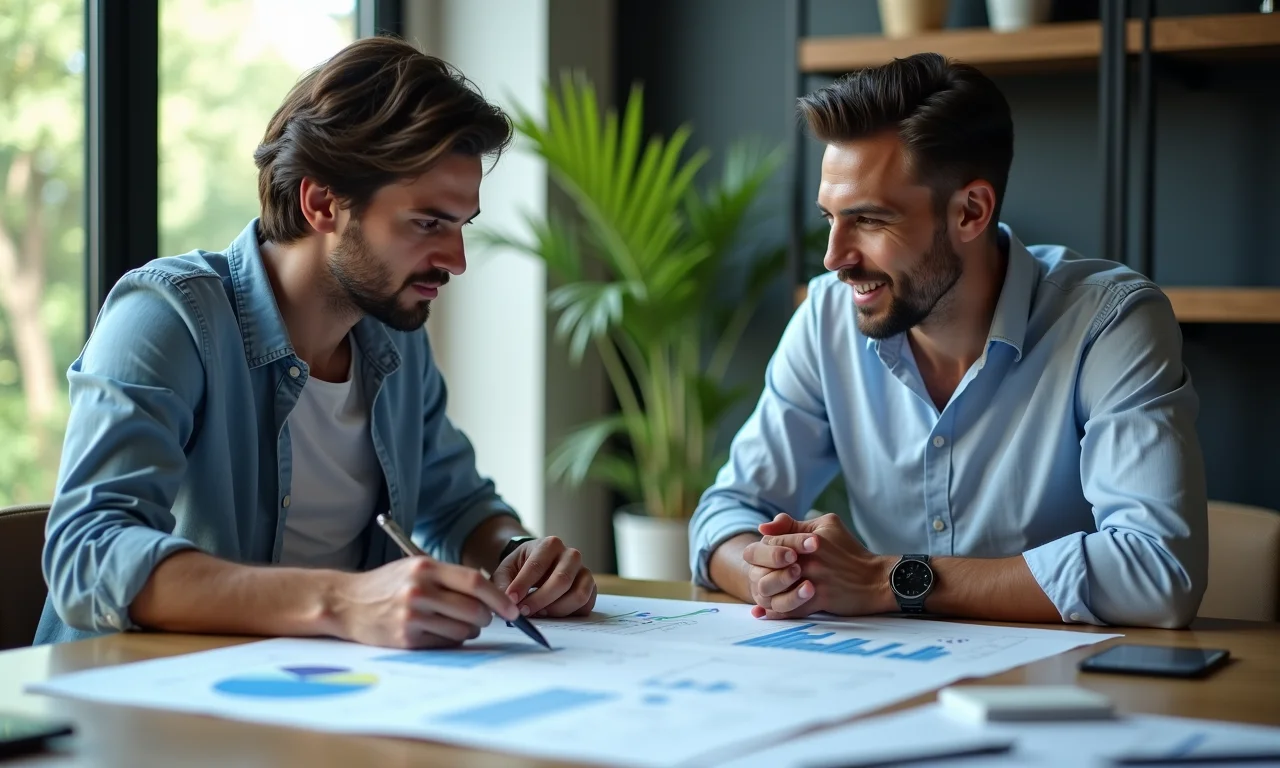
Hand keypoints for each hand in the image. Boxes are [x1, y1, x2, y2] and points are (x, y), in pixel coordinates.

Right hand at [330, 556, 518, 648]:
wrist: (345, 602)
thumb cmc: (387, 584)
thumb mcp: (415, 568)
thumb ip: (449, 577)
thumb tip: (492, 595)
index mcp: (425, 568)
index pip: (474, 581)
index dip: (498, 597)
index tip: (511, 609)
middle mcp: (419, 590)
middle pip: (473, 609)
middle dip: (487, 617)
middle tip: (483, 618)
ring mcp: (411, 616)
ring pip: (462, 630)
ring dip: (468, 631)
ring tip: (455, 623)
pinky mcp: (406, 638)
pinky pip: (444, 643)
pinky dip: (450, 640)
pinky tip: (437, 631)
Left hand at [491, 536, 596, 617]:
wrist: (538, 565)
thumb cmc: (521, 567)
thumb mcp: (507, 570)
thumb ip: (503, 585)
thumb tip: (505, 604)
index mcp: (550, 544)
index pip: (537, 565)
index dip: (523, 584)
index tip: (510, 600)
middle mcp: (571, 555)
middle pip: (561, 581)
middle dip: (540, 600)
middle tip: (523, 612)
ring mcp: (584, 571)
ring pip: (578, 595)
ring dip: (556, 610)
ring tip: (538, 613)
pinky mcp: (590, 588)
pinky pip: (586, 606)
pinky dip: (569, 614)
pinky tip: (552, 614)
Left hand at [744, 513, 894, 619]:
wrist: (876, 579)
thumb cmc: (850, 550)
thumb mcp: (826, 525)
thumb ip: (793, 524)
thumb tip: (762, 529)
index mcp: (809, 540)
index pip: (770, 543)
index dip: (765, 550)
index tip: (768, 556)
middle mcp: (809, 561)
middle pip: (766, 567)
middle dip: (759, 571)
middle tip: (760, 574)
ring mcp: (813, 581)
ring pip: (774, 589)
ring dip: (764, 591)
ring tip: (761, 591)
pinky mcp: (818, 600)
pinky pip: (788, 609)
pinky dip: (772, 612)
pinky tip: (761, 612)